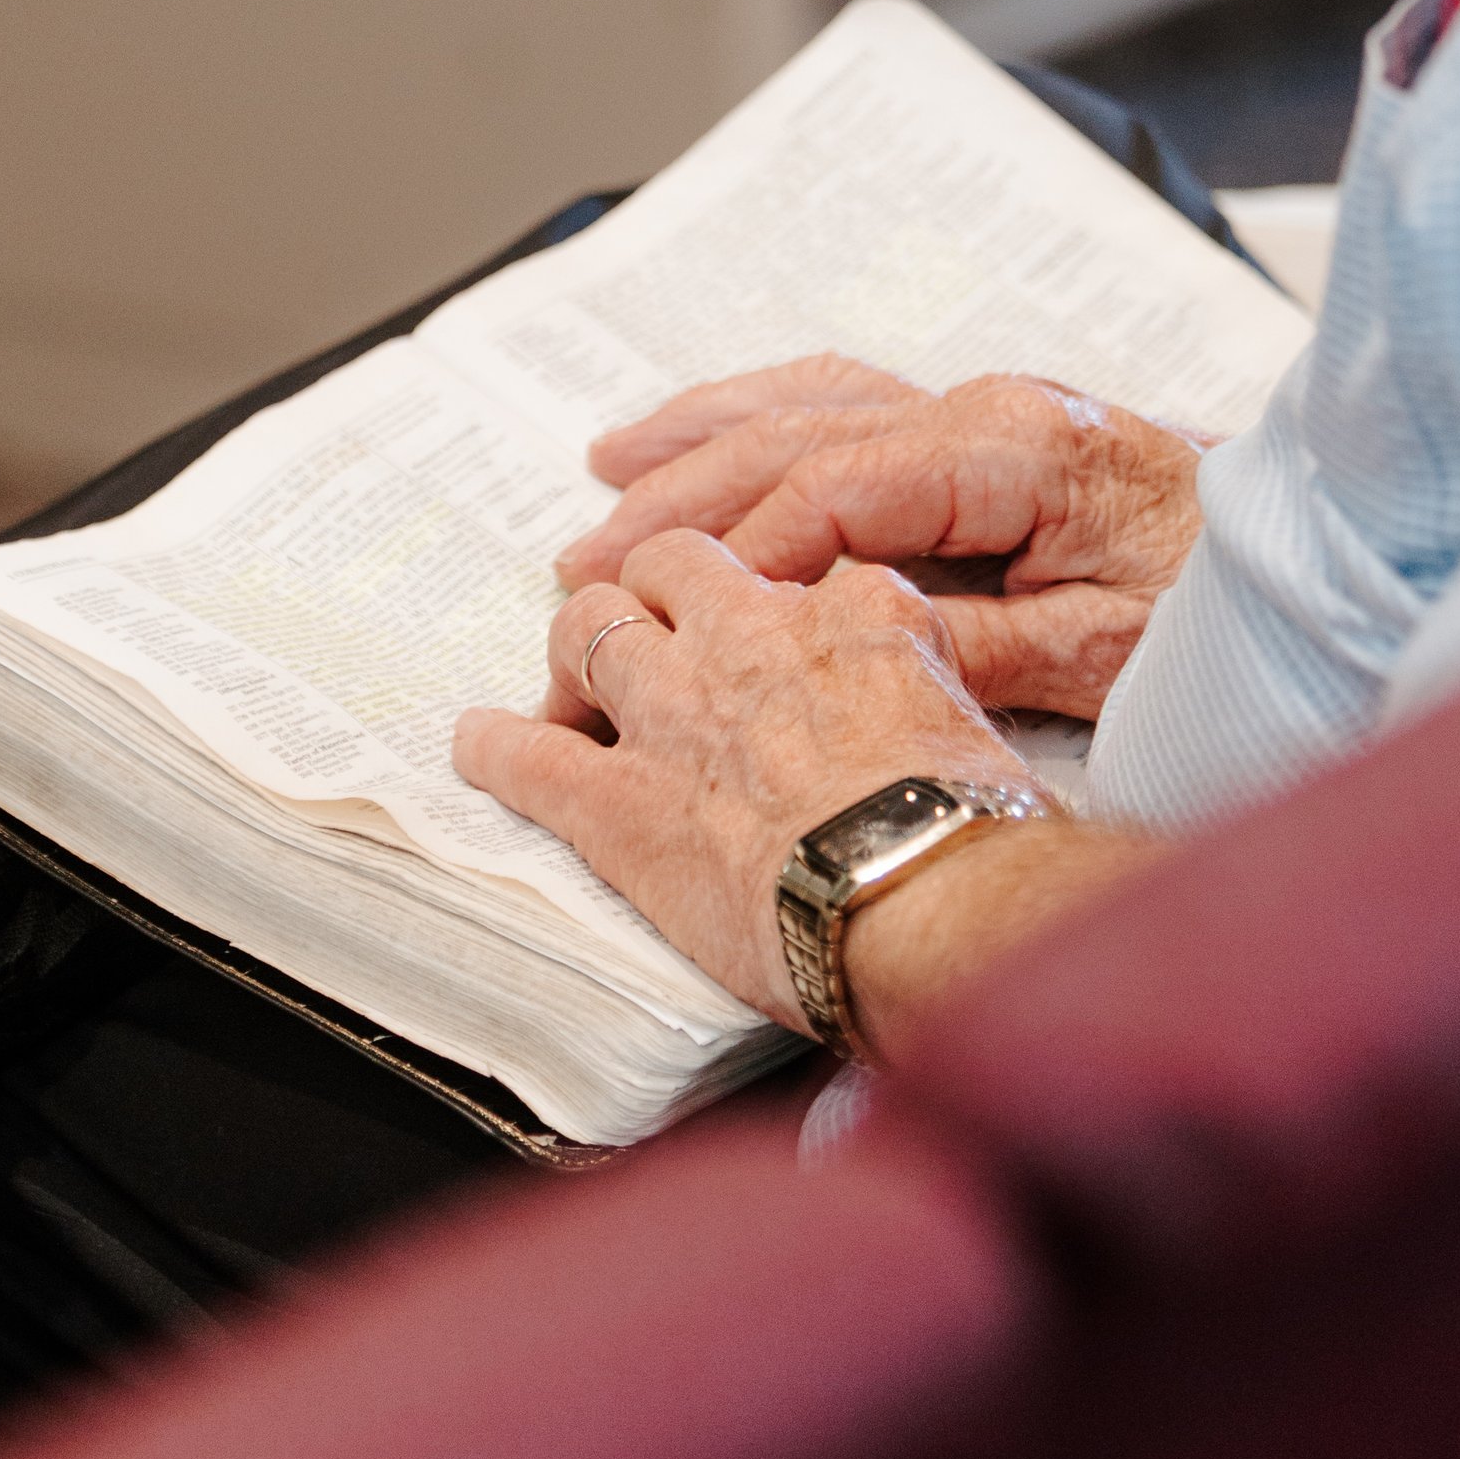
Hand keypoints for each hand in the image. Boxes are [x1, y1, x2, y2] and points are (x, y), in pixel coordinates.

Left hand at [451, 531, 1033, 1027]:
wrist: (921, 896)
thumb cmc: (975, 833)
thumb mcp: (983, 723)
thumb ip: (934, 694)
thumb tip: (934, 731)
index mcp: (854, 611)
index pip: (798, 566)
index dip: (775, 597)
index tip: (772, 624)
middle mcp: (753, 635)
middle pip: (675, 562)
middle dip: (654, 583)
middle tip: (650, 620)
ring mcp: (675, 711)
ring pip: (589, 625)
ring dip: (576, 644)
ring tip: (570, 673)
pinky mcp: (621, 801)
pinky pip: (531, 754)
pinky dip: (495, 748)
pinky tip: (476, 743)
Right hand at [552, 356, 1207, 719]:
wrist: (1303, 552)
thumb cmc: (1215, 602)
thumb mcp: (1100, 648)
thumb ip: (964, 638)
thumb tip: (838, 636)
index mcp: (1011, 446)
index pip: (836, 488)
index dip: (744, 548)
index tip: (673, 608)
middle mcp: (982, 406)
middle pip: (797, 437)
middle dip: (683, 493)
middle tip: (588, 555)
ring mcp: (975, 407)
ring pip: (806, 404)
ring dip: (700, 435)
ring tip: (606, 468)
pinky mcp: (977, 427)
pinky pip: (842, 405)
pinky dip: (759, 415)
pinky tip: (703, 431)